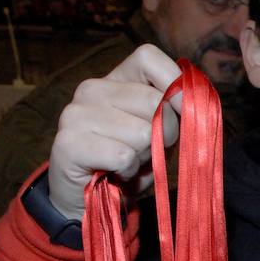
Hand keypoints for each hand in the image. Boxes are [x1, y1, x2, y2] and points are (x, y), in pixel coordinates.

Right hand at [48, 44, 182, 220]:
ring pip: (143, 133)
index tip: (185, 111)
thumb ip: (174, 112)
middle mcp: (91, 89)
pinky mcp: (68, 143)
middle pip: (154, 101)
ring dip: (143, 156)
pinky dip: (128, 171)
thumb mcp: (160, 133)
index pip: (148, 57)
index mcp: (114, 79)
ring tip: (126, 163)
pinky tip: (114, 173)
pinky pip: (123, 156)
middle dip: (165, 134)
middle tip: (145, 151)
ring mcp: (76, 114)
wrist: (89, 203)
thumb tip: (191, 101)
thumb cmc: (129, 164)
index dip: (174, 83)